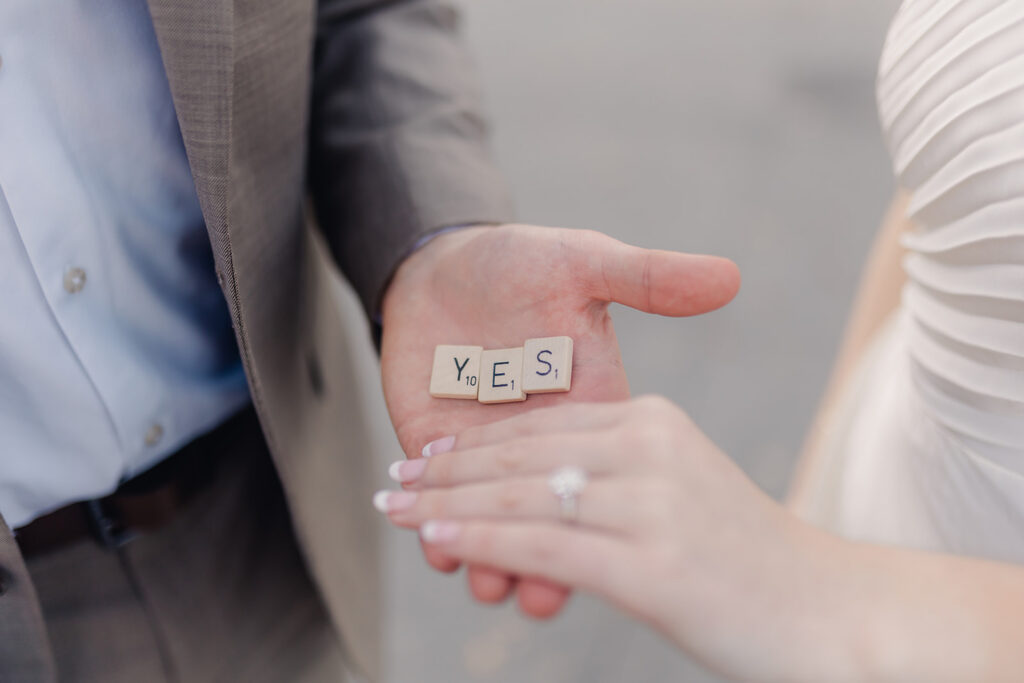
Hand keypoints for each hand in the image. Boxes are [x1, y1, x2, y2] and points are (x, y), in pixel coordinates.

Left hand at [377, 397, 847, 681]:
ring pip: (520, 495)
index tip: (429, 455)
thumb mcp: (684, 487)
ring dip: (446, 501)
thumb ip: (621, 467)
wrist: (835, 613)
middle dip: (445, 469)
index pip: (543, 427)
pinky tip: (436, 540)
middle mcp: (650, 448)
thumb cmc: (753, 558)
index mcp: (655, 422)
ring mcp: (650, 502)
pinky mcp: (648, 562)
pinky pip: (540, 543)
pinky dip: (479, 539)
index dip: (476, 440)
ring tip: (394, 507)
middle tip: (389, 481)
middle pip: (521, 455)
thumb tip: (561, 476)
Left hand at [380, 224, 740, 616]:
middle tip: (531, 595)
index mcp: (598, 404)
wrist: (433, 270)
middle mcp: (555, 441)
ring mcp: (503, 460)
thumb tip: (730, 275)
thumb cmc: (518, 262)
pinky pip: (457, 509)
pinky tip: (441, 554)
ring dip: (492, 553)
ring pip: (505, 515)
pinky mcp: (452, 464)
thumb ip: (649, 277)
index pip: (594, 458)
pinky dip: (451, 534)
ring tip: (484, 586)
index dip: (595, 500)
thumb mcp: (584, 262)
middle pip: (546, 495)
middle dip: (539, 543)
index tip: (604, 537)